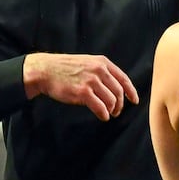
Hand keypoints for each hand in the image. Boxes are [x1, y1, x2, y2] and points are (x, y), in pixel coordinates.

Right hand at [23, 52, 139, 121]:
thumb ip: (100, 71)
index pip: (123, 79)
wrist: (44, 71)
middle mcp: (99, 70)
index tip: (134, 100)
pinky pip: (100, 107)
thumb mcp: (86, 63)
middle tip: (116, 111)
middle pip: (119, 91)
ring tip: (108, 114)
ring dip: (112, 110)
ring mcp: (91, 81)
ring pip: (111, 100)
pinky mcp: (83, 92)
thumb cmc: (63, 69)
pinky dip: (104, 114)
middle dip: (120, 104)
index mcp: (102, 62)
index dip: (131, 91)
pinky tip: (102, 116)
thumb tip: (114, 87)